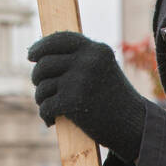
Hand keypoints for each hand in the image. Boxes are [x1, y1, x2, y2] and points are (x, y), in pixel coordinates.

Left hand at [28, 31, 146, 160]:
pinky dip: (45, 115)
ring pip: (42, 86)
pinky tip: (51, 121)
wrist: (134, 126)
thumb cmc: (115, 99)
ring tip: (49, 106)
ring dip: (41, 98)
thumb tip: (42, 56)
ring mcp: (79, 80)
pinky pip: (45, 105)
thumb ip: (80, 59)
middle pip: (44, 63)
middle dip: (37, 78)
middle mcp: (88, 60)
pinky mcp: (73, 102)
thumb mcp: (103, 69)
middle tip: (42, 90)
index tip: (31, 55)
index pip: (61, 39)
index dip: (42, 46)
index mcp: (96, 49)